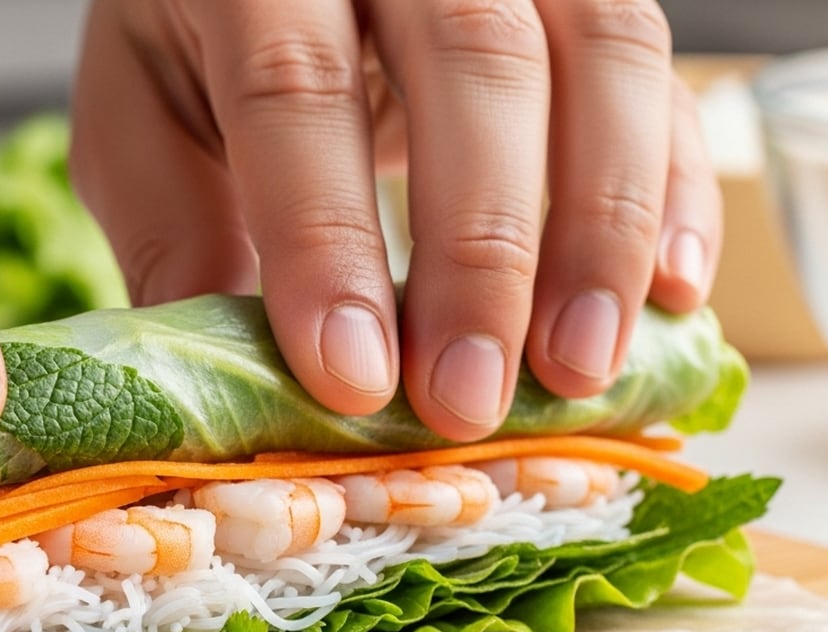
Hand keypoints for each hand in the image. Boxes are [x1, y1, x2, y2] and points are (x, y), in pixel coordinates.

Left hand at [71, 0, 719, 439]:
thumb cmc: (207, 32)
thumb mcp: (148, 110)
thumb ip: (176, 226)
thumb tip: (234, 391)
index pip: (297, 82)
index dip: (326, 236)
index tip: (355, 378)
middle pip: (474, 60)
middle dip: (479, 250)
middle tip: (467, 400)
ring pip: (602, 54)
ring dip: (601, 228)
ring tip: (575, 370)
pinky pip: (666, 77)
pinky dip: (679, 191)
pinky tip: (668, 293)